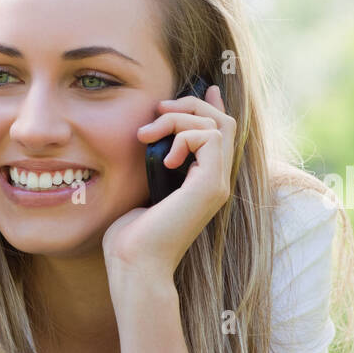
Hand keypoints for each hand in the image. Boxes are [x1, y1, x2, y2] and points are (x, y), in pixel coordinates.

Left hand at [102, 84, 234, 281]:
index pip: (220, 133)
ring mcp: (217, 184)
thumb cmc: (130, 237)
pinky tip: (163, 160)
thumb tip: (150, 140)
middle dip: (190, 105)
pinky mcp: (210, 185)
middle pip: (223, 121)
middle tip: (158, 110)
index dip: (212, 106)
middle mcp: (216, 182)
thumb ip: (154, 164)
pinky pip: (209, 137)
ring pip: (217, 124)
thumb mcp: (141, 189)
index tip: (203, 88)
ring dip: (179, 119)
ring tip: (147, 136)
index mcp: (203, 182)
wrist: (134, 264)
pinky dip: (183, 137)